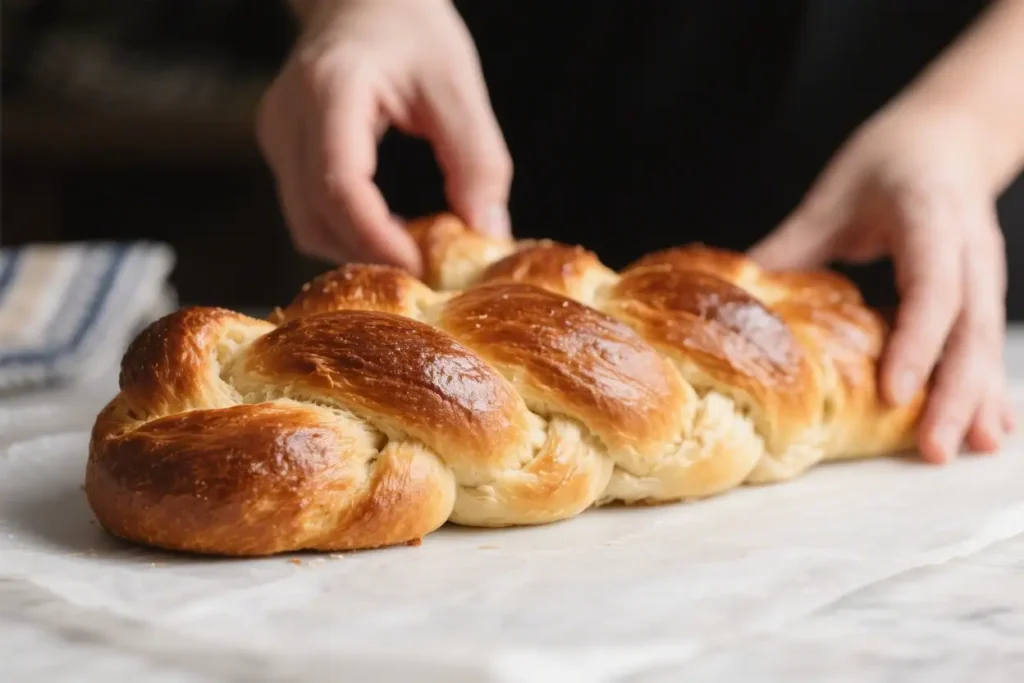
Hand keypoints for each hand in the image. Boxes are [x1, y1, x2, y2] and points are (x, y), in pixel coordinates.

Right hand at [256, 0, 512, 271]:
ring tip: (411, 252)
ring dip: (356, 251)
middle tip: (426, 274)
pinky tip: (387, 232)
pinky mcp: (281, 149)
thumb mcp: (456, 83)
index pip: (340, 183)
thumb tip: (488, 233)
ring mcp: (277, 135)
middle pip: (315, 215)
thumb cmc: (410, 28)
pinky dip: (346, 233)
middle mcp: (288, 116)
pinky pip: (306, 211)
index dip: (377, 237)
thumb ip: (477, 159)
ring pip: (306, 224)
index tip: (420, 266)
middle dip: (371, 254)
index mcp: (331, 89)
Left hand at [749, 99, 1013, 462]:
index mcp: (930, 218)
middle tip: (932, 449)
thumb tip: (740, 289)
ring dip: (978, 399)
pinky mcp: (983, 289)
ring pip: (985, 342)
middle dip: (954, 392)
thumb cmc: (888, 160)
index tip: (894, 392)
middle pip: (970, 328)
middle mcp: (969, 248)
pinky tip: (991, 429)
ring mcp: (984, 271)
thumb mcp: (834, 195)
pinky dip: (988, 387)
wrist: (950, 135)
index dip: (916, 342)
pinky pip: (987, 343)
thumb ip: (793, 243)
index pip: (932, 288)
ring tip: (970, 450)